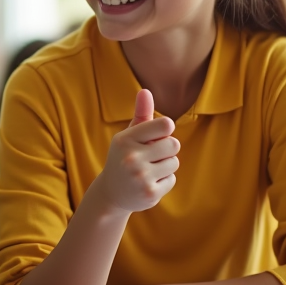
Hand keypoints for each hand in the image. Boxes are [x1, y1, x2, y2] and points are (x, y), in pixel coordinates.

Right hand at [92, 89, 179, 213]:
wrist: (111, 194)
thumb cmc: (123, 158)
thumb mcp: (128, 136)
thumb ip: (141, 114)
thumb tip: (145, 91)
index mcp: (125, 140)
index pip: (165, 125)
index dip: (165, 130)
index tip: (157, 135)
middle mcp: (131, 158)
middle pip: (173, 144)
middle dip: (167, 149)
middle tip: (151, 156)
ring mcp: (140, 177)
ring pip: (174, 163)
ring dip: (165, 166)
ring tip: (148, 170)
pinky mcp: (149, 193)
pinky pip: (172, 179)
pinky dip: (163, 181)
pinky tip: (148, 183)